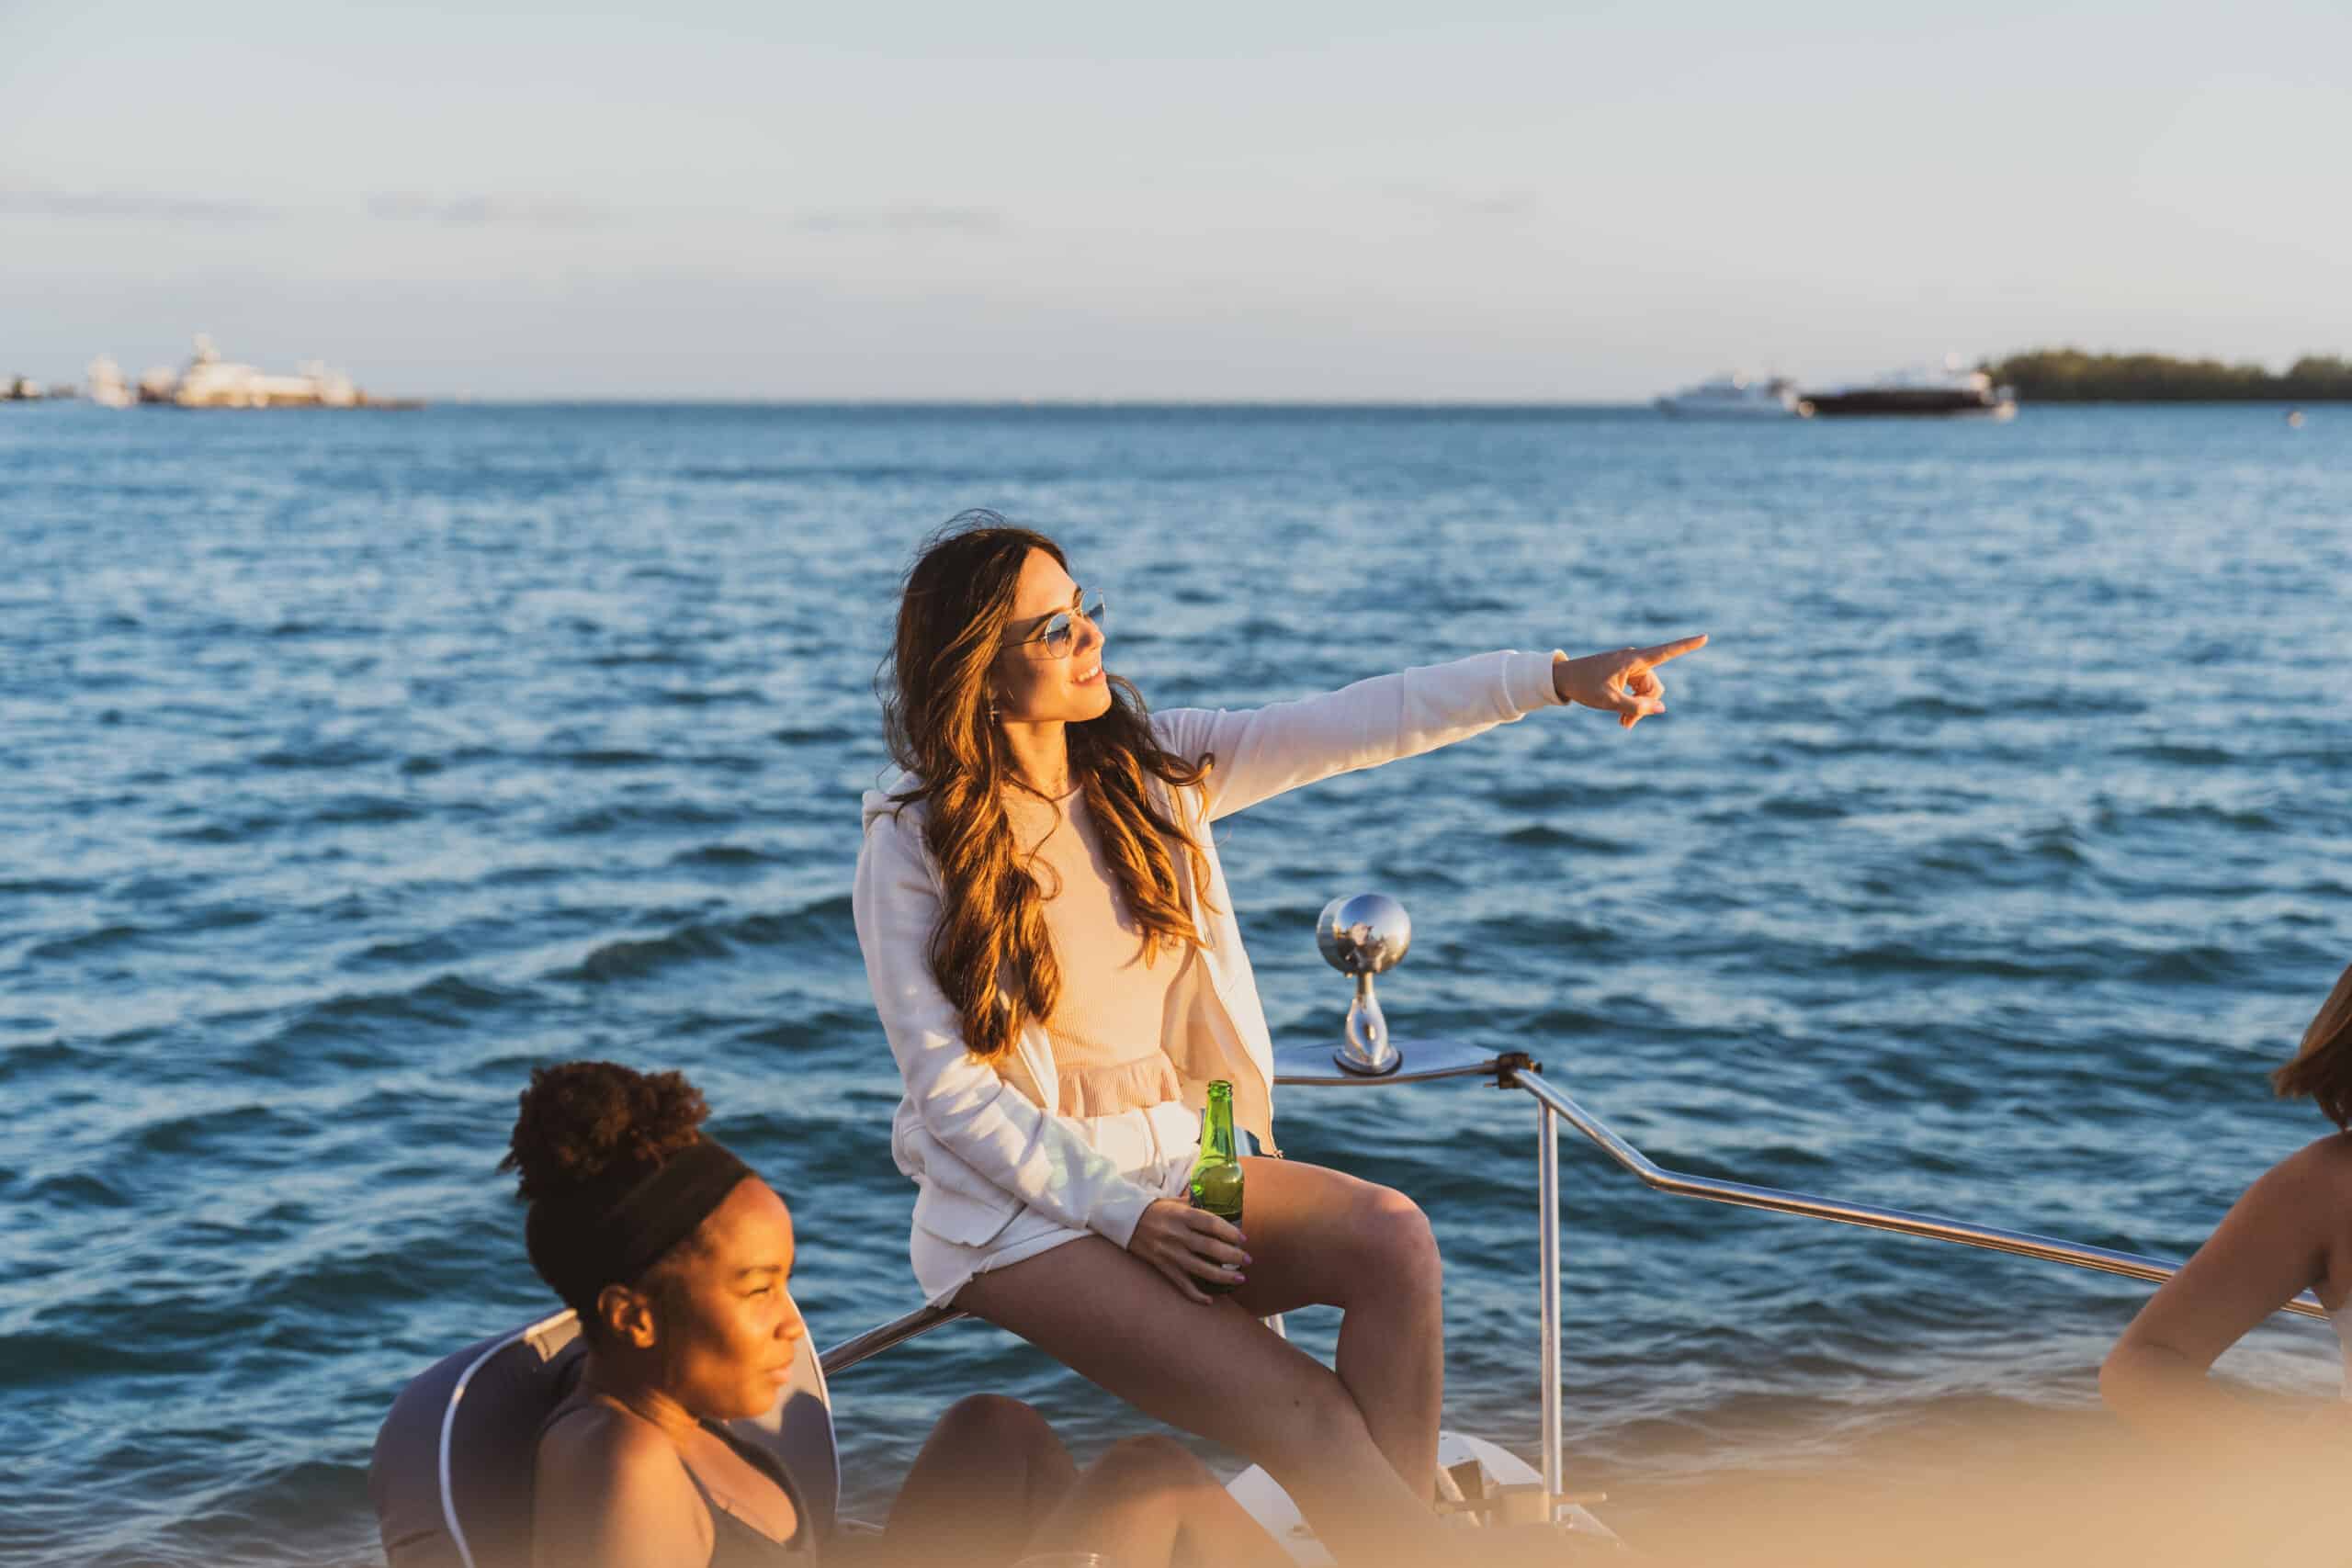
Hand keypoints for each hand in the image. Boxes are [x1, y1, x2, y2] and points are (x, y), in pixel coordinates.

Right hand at [1126, 1199, 1249, 1304]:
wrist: (1124, 1220)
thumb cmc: (1154, 1209)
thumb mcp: (1175, 1201)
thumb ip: (1196, 1204)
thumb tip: (1219, 1205)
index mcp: (1182, 1215)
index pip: (1211, 1224)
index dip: (1230, 1232)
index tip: (1243, 1239)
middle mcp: (1177, 1234)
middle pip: (1210, 1248)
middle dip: (1233, 1256)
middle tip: (1248, 1261)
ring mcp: (1169, 1252)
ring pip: (1200, 1268)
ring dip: (1222, 1276)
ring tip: (1240, 1279)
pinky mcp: (1162, 1266)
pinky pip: (1181, 1284)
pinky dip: (1195, 1294)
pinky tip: (1209, 1300)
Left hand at [1553, 634, 1707, 728]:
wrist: (1562, 678)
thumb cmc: (1584, 686)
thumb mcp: (1609, 701)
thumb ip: (1635, 707)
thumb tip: (1661, 708)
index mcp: (1633, 660)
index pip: (1666, 652)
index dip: (1687, 646)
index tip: (1705, 637)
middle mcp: (1635, 660)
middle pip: (1655, 686)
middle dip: (1646, 706)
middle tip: (1626, 725)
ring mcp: (1630, 667)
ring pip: (1646, 691)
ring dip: (1637, 708)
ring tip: (1621, 724)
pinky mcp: (1624, 674)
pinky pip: (1637, 690)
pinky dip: (1632, 704)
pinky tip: (1621, 718)